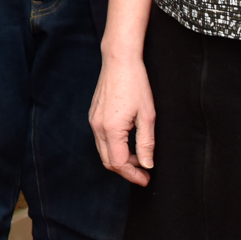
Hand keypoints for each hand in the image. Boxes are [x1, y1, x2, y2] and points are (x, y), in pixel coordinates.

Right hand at [89, 54, 155, 185]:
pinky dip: (114, 148)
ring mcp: (93, 121)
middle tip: (144, 174)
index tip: (146, 179)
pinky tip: (128, 144)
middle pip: (108, 161)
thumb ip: (146, 143)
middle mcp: (97, 127)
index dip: (133, 175)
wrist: (119, 60)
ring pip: (103, 151)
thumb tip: (147, 164)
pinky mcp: (93, 115)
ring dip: (120, 160)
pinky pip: (101, 140)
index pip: (119, 163)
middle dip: (126, 171)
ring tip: (139, 159)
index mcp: (111, 128)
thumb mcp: (147, 115)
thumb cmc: (135, 84)